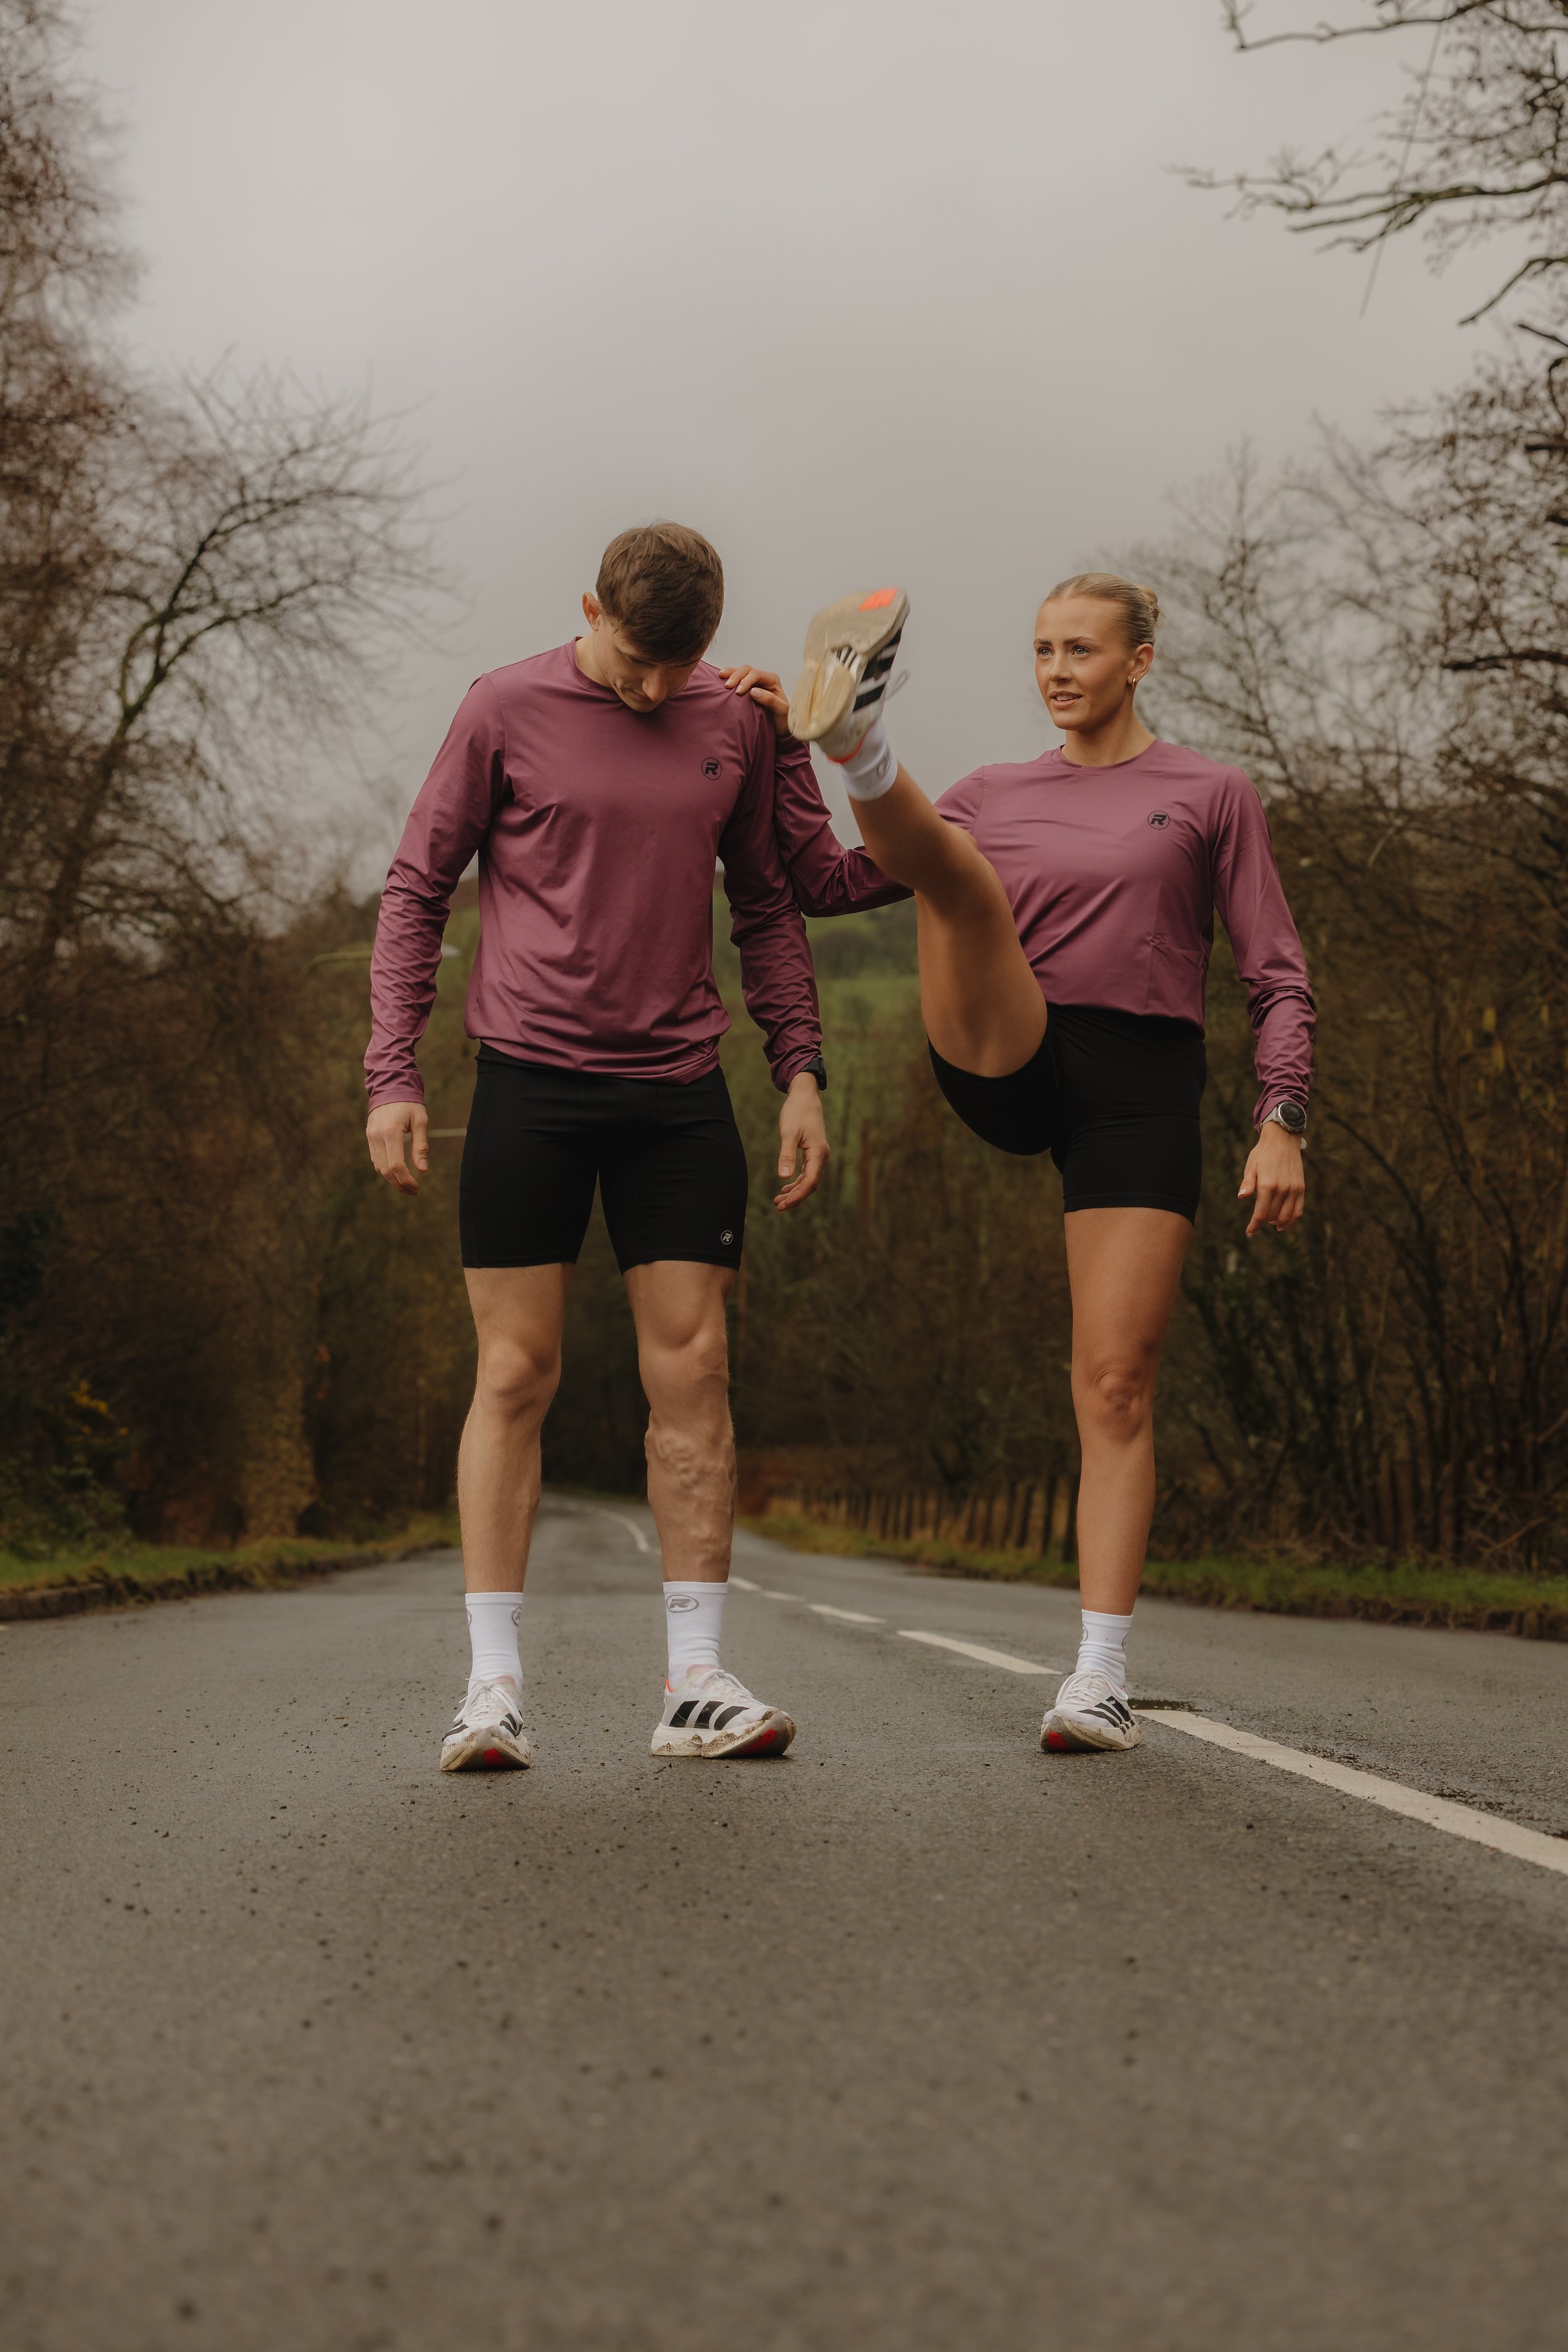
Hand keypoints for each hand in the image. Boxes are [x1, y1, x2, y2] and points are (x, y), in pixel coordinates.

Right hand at [367, 1099, 428, 1194]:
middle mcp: (377, 1136)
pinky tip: (397, 1173)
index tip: (417, 1187)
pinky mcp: (369, 1136)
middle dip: (400, 1184)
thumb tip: (422, 1170)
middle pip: (385, 1170)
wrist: (389, 1085)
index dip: (406, 1180)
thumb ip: (421, 1146)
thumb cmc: (409, 1102)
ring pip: (379, 1167)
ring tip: (408, 1185)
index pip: (396, 1165)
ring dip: (392, 1179)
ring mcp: (370, 1137)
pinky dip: (386, 1169)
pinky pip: (376, 1159)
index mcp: (390, 1132)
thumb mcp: (420, 1120)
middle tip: (414, 1190)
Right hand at [718, 662, 791, 740]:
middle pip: (746, 670)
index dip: (746, 681)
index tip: (739, 692)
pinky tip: (719, 679)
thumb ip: (770, 700)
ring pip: (739, 671)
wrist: (779, 727)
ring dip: (729, 674)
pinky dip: (727, 677)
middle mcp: (762, 678)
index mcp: (772, 680)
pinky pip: (736, 679)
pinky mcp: (746, 687)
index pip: (756, 674)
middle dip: (736, 676)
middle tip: (727, 686)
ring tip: (720, 678)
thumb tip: (753, 691)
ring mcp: (753, 682)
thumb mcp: (781, 711)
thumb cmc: (782, 719)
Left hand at [775, 1071, 827, 1209]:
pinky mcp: (813, 1151)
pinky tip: (786, 1186)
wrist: (805, 1095)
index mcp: (818, 1153)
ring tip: (779, 1200)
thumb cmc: (797, 1112)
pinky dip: (797, 1181)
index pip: (810, 1182)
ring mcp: (818, 1154)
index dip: (797, 1196)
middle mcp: (821, 1156)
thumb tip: (784, 1177)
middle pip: (810, 1184)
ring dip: (795, 1191)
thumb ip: (787, 1155)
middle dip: (795, 1197)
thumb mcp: (789, 1133)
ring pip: (809, 1179)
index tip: (784, 1204)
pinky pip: (807, 1172)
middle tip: (778, 1206)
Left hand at [1239, 1123, 1304, 1236]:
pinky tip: (1284, 1223)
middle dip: (1264, 1221)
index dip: (1254, 1225)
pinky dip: (1291, 1220)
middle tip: (1258, 1221)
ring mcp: (1293, 1189)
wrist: (1283, 1140)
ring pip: (1286, 1216)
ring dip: (1277, 1222)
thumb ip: (1247, 1184)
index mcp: (1267, 1185)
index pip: (1260, 1213)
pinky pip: (1298, 1210)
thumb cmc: (1263, 1153)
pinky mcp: (1301, 1188)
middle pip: (1272, 1216)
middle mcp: (1282, 1189)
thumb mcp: (1251, 1166)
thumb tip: (1242, 1197)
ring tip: (1270, 1221)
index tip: (1249, 1232)